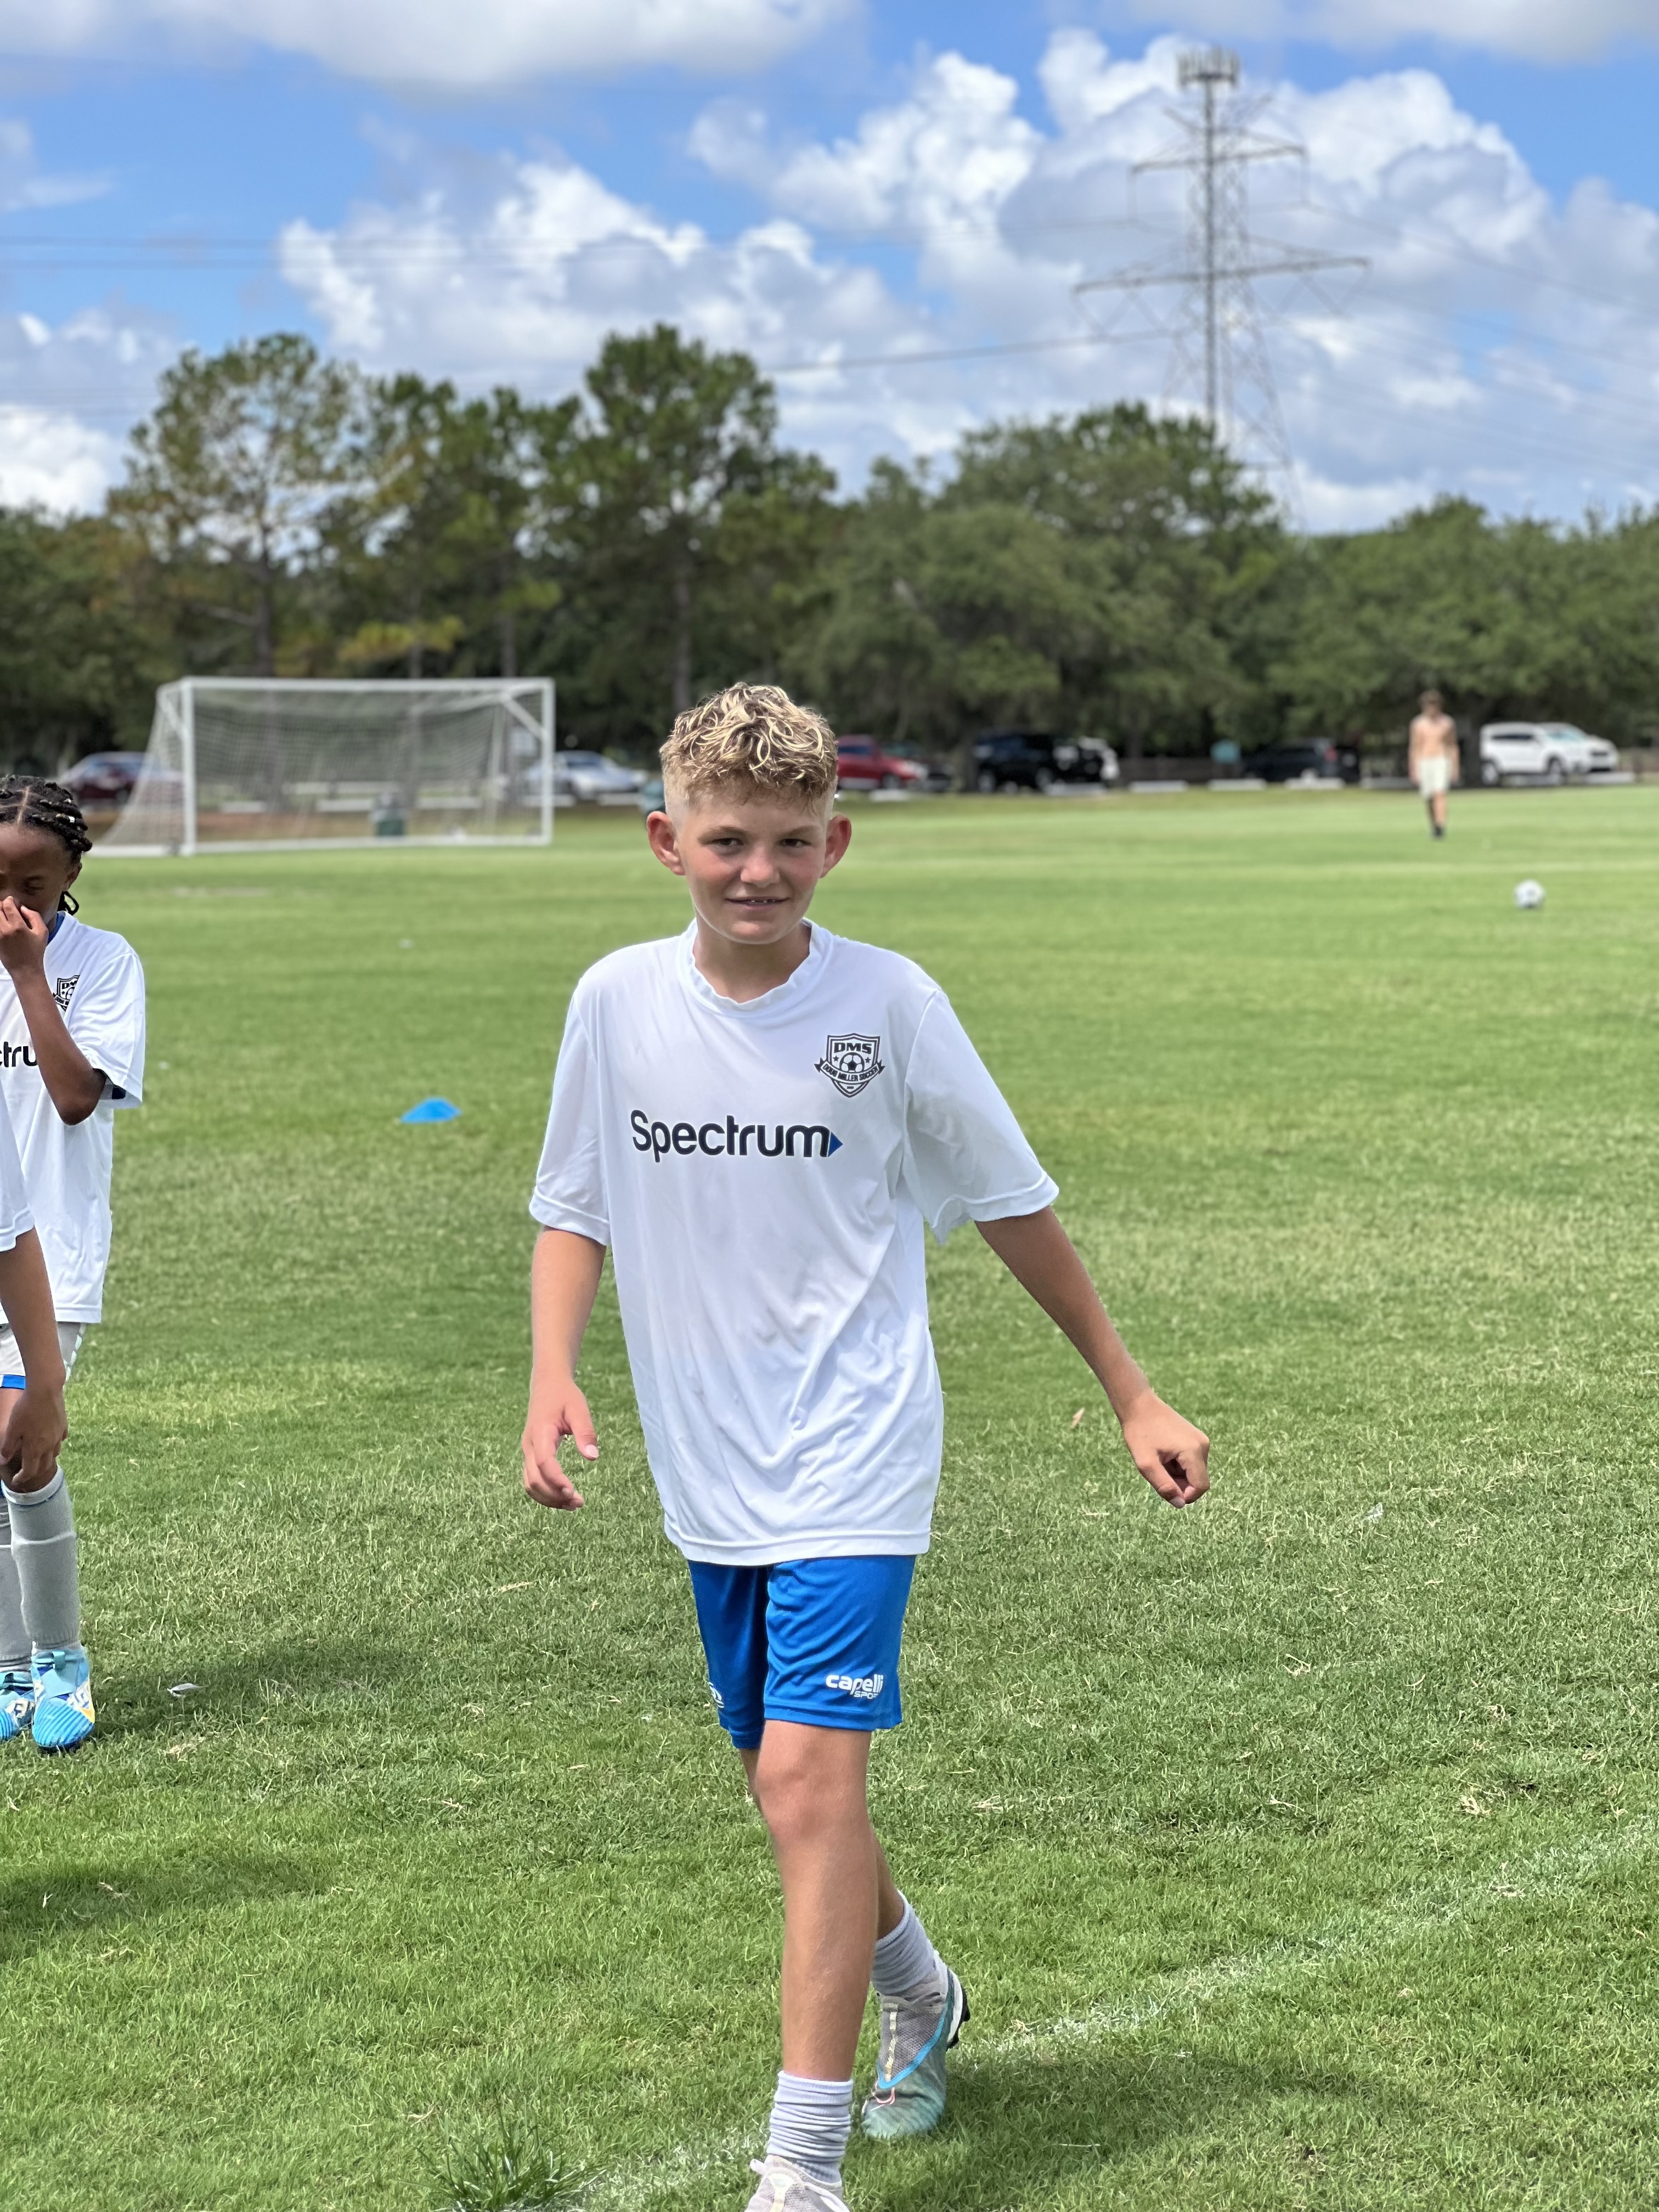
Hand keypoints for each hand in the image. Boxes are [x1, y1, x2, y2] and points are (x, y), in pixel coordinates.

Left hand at [0, 897, 47, 981]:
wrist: (25, 969)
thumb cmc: (35, 951)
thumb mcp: (42, 932)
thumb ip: (34, 916)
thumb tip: (22, 908)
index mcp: (17, 926)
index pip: (7, 905)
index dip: (9, 900)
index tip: (12, 901)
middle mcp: (4, 930)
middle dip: (1, 905)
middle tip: (7, 908)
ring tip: (4, 916)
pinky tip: (3, 924)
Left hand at [2, 1381, 66, 1490]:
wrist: (45, 1390)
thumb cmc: (26, 1409)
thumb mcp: (12, 1428)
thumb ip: (8, 1447)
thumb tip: (3, 1461)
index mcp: (35, 1449)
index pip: (29, 1471)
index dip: (22, 1478)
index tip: (16, 1480)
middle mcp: (49, 1446)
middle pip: (44, 1467)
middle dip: (34, 1472)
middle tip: (26, 1471)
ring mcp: (58, 1436)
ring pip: (54, 1455)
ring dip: (45, 1460)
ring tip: (38, 1456)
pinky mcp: (63, 1426)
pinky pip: (60, 1440)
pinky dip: (54, 1445)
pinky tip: (49, 1439)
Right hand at [521, 1382, 596, 1509]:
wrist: (547, 1385)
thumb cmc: (565, 1396)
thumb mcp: (579, 1409)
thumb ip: (585, 1432)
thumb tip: (593, 1458)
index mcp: (540, 1432)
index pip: (544, 1462)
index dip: (556, 1479)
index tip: (573, 1491)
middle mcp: (529, 1445)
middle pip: (534, 1479)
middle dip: (555, 1495)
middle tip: (579, 1503)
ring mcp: (527, 1452)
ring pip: (530, 1484)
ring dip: (549, 1498)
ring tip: (573, 1505)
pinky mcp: (530, 1456)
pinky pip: (531, 1481)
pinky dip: (544, 1493)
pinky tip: (563, 1498)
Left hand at [1119, 1392, 1209, 1507]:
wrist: (1139, 1405)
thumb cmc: (1139, 1433)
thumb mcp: (1146, 1464)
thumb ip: (1163, 1486)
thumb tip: (1180, 1504)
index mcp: (1193, 1451)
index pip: (1201, 1487)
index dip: (1184, 1495)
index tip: (1164, 1489)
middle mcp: (1203, 1445)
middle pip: (1198, 1480)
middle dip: (1179, 1483)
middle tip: (1157, 1471)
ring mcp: (1201, 1441)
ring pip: (1194, 1472)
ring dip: (1177, 1474)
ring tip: (1159, 1460)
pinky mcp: (1197, 1439)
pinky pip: (1192, 1462)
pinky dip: (1178, 1465)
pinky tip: (1164, 1454)